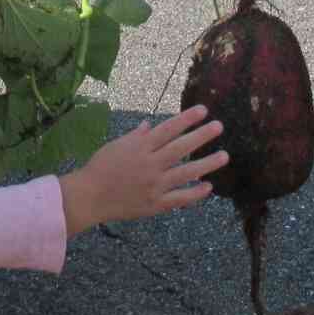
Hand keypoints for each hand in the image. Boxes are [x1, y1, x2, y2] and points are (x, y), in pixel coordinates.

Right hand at [59, 106, 226, 236]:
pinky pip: (179, 198)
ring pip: (185, 173)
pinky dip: (194, 194)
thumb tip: (150, 125)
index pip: (168, 129)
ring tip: (224, 156)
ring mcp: (154, 185)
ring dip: (206, 164)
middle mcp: (150, 164)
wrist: (89, 198)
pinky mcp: (155, 204)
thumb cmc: (100, 168)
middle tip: (219, 126)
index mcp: (140, 147)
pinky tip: (208, 187)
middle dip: (201, 136)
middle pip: (180, 148)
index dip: (186, 119)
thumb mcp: (115, 146)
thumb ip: (136, 136)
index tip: (203, 110)